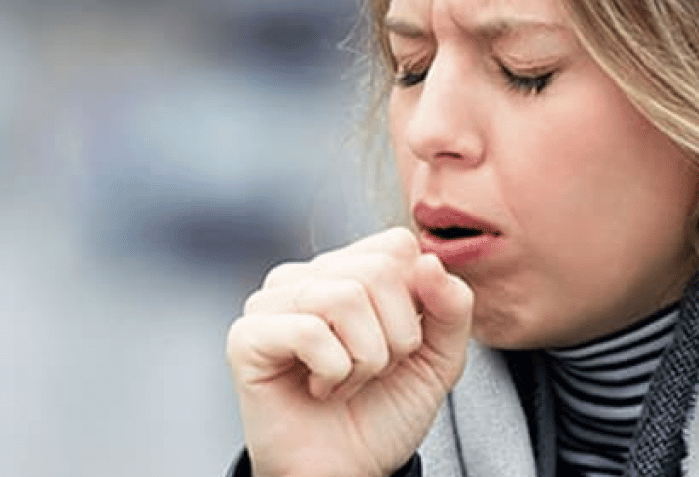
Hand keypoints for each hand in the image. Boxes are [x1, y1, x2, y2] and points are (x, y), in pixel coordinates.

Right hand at [225, 228, 472, 476]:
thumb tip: (429, 261)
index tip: (402, 342)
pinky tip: (321, 389)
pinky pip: (310, 331)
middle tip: (375, 370)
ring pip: (346, 297)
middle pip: (378, 269)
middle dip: (397, 336)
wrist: (348, 470)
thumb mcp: (439, 357)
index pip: (397, 245)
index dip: (418, 299)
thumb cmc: (384, 411)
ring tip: (347, 381)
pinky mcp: (247, 336)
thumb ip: (451, 306)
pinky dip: (333, 371)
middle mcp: (307, 276)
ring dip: (366, 358)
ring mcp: (272, 302)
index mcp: (349, 269)